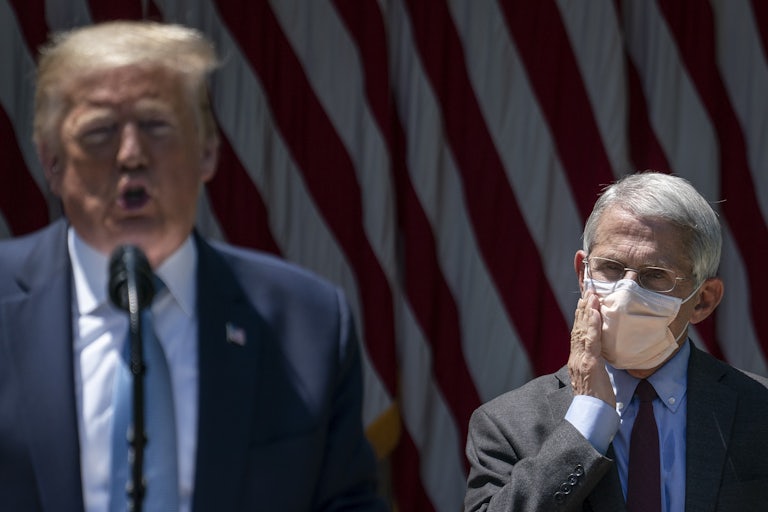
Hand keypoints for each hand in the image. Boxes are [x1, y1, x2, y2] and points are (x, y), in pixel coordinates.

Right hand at [568, 290, 615, 407]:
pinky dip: (592, 324)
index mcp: (576, 362)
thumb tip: (599, 359)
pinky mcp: (589, 363)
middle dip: (583, 310)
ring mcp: (581, 360)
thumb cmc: (595, 403)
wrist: (591, 416)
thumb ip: (594, 367)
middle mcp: (575, 358)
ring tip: (591, 296)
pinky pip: (591, 340)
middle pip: (578, 329)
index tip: (584, 304)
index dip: (581, 319)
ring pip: (582, 331)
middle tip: (588, 292)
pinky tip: (595, 312)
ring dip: (587, 311)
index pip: (577, 335)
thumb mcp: (593, 381)